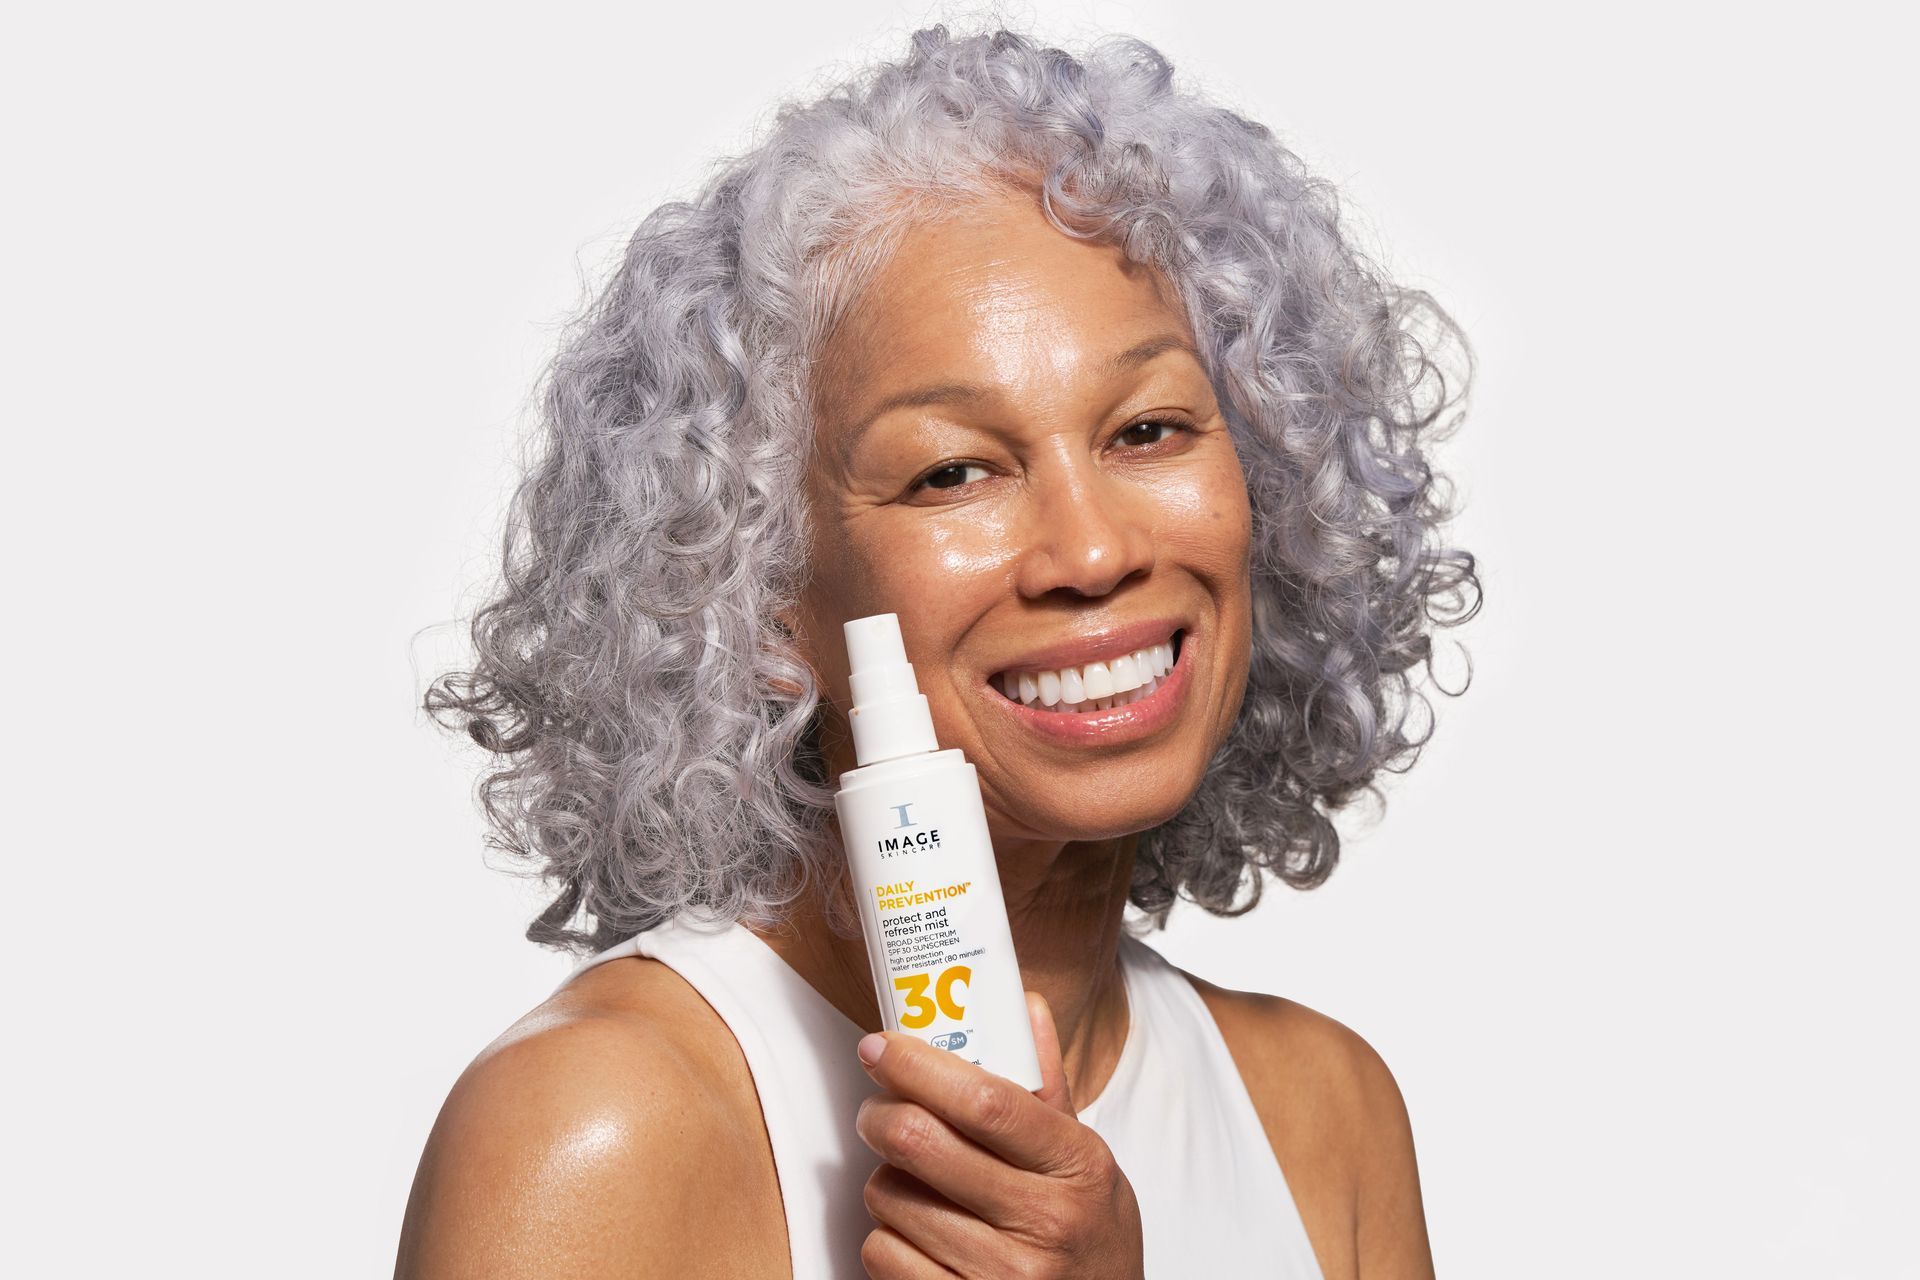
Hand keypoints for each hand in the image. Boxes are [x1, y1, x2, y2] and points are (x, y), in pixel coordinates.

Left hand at [853, 991, 1144, 1278]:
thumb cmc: (1089, 1238)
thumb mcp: (1087, 1163)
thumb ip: (1047, 1088)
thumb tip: (1024, 1007)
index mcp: (1076, 1167)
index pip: (984, 1099)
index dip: (918, 1065)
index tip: (880, 1046)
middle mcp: (1043, 1222)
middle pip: (919, 1142)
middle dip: (880, 1114)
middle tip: (880, 1109)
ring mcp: (1003, 1275)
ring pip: (890, 1197)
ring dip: (886, 1181)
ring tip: (914, 1184)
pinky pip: (882, 1255)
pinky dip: (886, 1238)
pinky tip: (917, 1235)